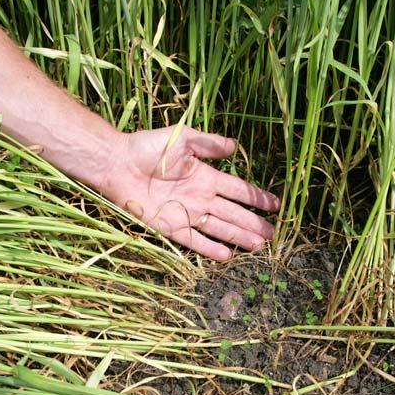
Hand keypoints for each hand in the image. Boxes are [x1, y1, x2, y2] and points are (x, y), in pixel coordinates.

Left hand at [100, 126, 279, 260]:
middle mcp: (200, 198)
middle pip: (233, 213)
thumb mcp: (182, 139)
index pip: (237, 190)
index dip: (256, 197)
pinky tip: (227, 255)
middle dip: (253, 224)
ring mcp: (186, 214)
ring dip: (238, 237)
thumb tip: (234, 146)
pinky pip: (194, 240)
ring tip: (259, 246)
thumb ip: (208, 144)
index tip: (275, 205)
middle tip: (273, 234)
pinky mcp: (170, 227)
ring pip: (219, 229)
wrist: (118, 164)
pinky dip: (209, 248)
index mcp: (206, 177)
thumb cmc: (147, 148)